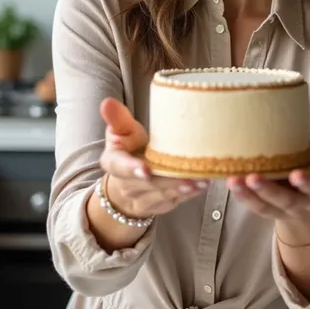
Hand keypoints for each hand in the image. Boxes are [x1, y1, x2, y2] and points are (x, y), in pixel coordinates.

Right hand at [99, 97, 207, 218]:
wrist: (128, 181)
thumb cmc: (128, 149)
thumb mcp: (121, 131)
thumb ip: (118, 118)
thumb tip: (108, 102)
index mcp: (113, 162)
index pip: (120, 167)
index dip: (132, 169)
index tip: (146, 170)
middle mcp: (125, 184)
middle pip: (147, 184)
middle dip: (168, 181)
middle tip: (188, 174)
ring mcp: (140, 199)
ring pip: (162, 195)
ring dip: (182, 189)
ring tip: (201, 180)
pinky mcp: (157, 207)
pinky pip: (173, 202)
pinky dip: (188, 195)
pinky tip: (201, 186)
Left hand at [226, 119, 309, 219]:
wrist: (305, 205)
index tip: (297, 174)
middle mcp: (304, 202)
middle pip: (287, 200)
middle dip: (271, 190)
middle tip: (254, 177)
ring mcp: (283, 208)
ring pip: (266, 205)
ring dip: (249, 194)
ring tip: (234, 179)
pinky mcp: (265, 209)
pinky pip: (253, 206)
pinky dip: (241, 196)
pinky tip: (229, 181)